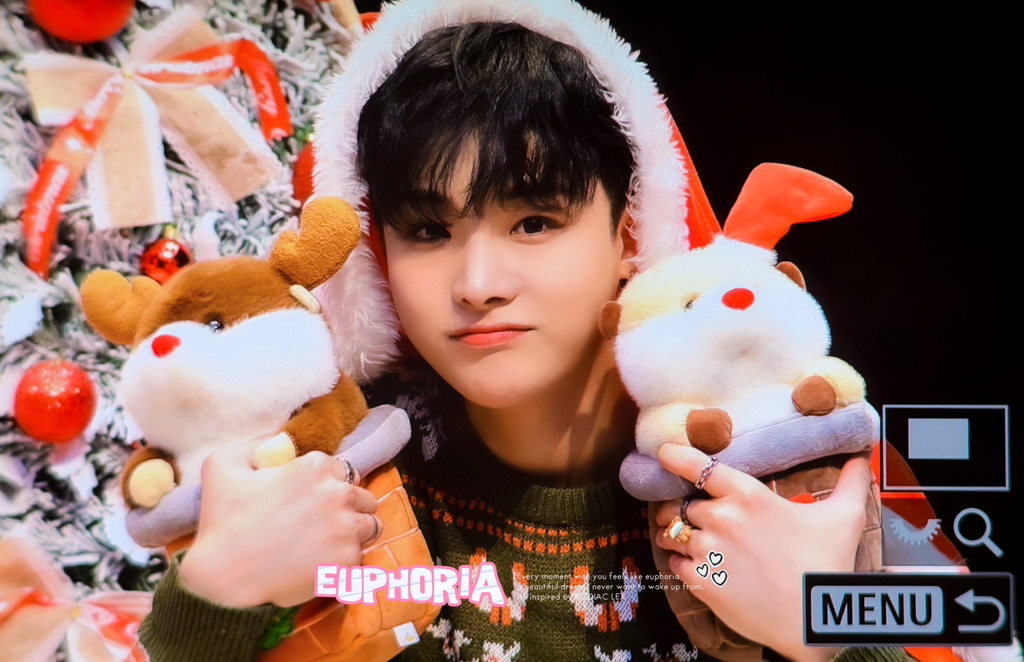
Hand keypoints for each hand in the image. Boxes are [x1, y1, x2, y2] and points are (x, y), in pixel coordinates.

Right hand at [179, 439, 381, 607]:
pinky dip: (345, 561)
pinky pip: (362, 557)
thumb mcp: (222, 465)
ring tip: (329, 544)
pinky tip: (322, 564)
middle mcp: (338, 494)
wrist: (223, 576)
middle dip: (347, 508)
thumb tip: (278, 441)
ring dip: (355, 533)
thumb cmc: (221, 520)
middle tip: (321, 524)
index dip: (328, 485)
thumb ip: (255, 445)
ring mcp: (347, 528)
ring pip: (371, 525)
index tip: (312, 501)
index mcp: (316, 467)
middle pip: (363, 497)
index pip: (343, 471)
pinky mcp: (349, 561)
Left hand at [654, 444, 870, 661]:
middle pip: (684, 503)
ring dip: (675, 533)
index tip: (663, 453)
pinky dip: (679, 561)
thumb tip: (864, 456)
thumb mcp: (845, 517)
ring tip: (688, 539)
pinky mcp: (700, 580)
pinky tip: (697, 565)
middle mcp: (722, 517)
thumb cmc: (827, 566)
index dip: (675, 456)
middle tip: (696, 517)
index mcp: (748, 495)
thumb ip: (851, 481)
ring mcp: (708, 549)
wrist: (812, 620)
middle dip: (686, 508)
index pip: (697, 466)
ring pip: (673, 531)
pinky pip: (673, 561)